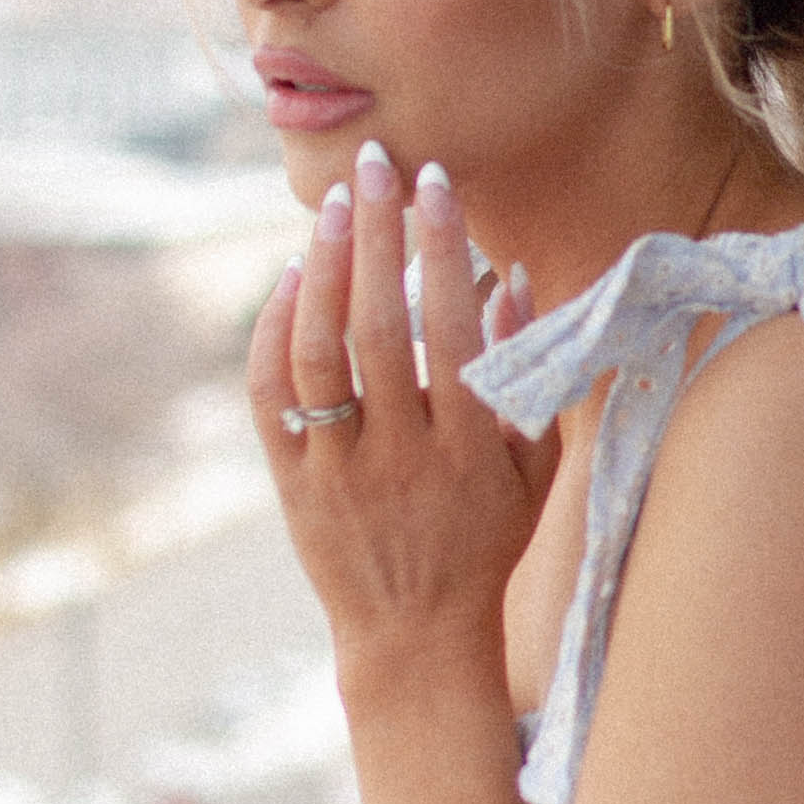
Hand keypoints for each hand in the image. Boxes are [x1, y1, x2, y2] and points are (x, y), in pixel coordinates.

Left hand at [250, 146, 557, 694]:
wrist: (415, 637)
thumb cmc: (484, 543)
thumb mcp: (531, 470)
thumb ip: (528, 377)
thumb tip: (513, 280)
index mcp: (468, 451)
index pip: (455, 331)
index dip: (444, 249)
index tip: (436, 183)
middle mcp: (400, 457)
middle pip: (380, 329)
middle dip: (377, 237)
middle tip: (375, 165)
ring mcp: (338, 471)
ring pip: (318, 357)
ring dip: (324, 272)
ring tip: (332, 206)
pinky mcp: (291, 484)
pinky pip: (272, 397)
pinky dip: (274, 333)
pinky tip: (291, 279)